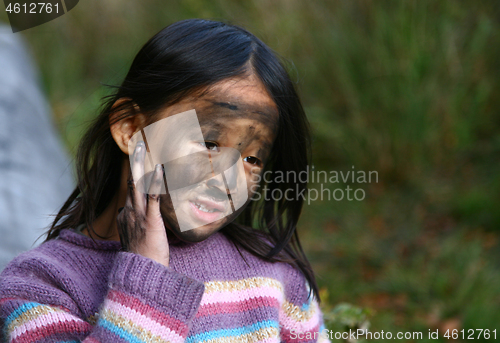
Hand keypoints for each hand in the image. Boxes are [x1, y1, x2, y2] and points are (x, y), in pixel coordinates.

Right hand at [117, 142, 169, 266]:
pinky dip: (155, 182)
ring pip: (137, 184)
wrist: (143, 274)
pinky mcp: (150, 220)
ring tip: (142, 147)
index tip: (141, 164)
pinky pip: (152, 197)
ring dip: (139, 164)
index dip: (137, 179)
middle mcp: (128, 212)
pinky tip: (159, 168)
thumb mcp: (139, 239)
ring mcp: (138, 215)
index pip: (132, 193)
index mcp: (125, 216)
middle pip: (130, 182)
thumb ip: (141, 227)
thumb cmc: (145, 259)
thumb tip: (148, 221)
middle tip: (138, 144)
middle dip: (134, 162)